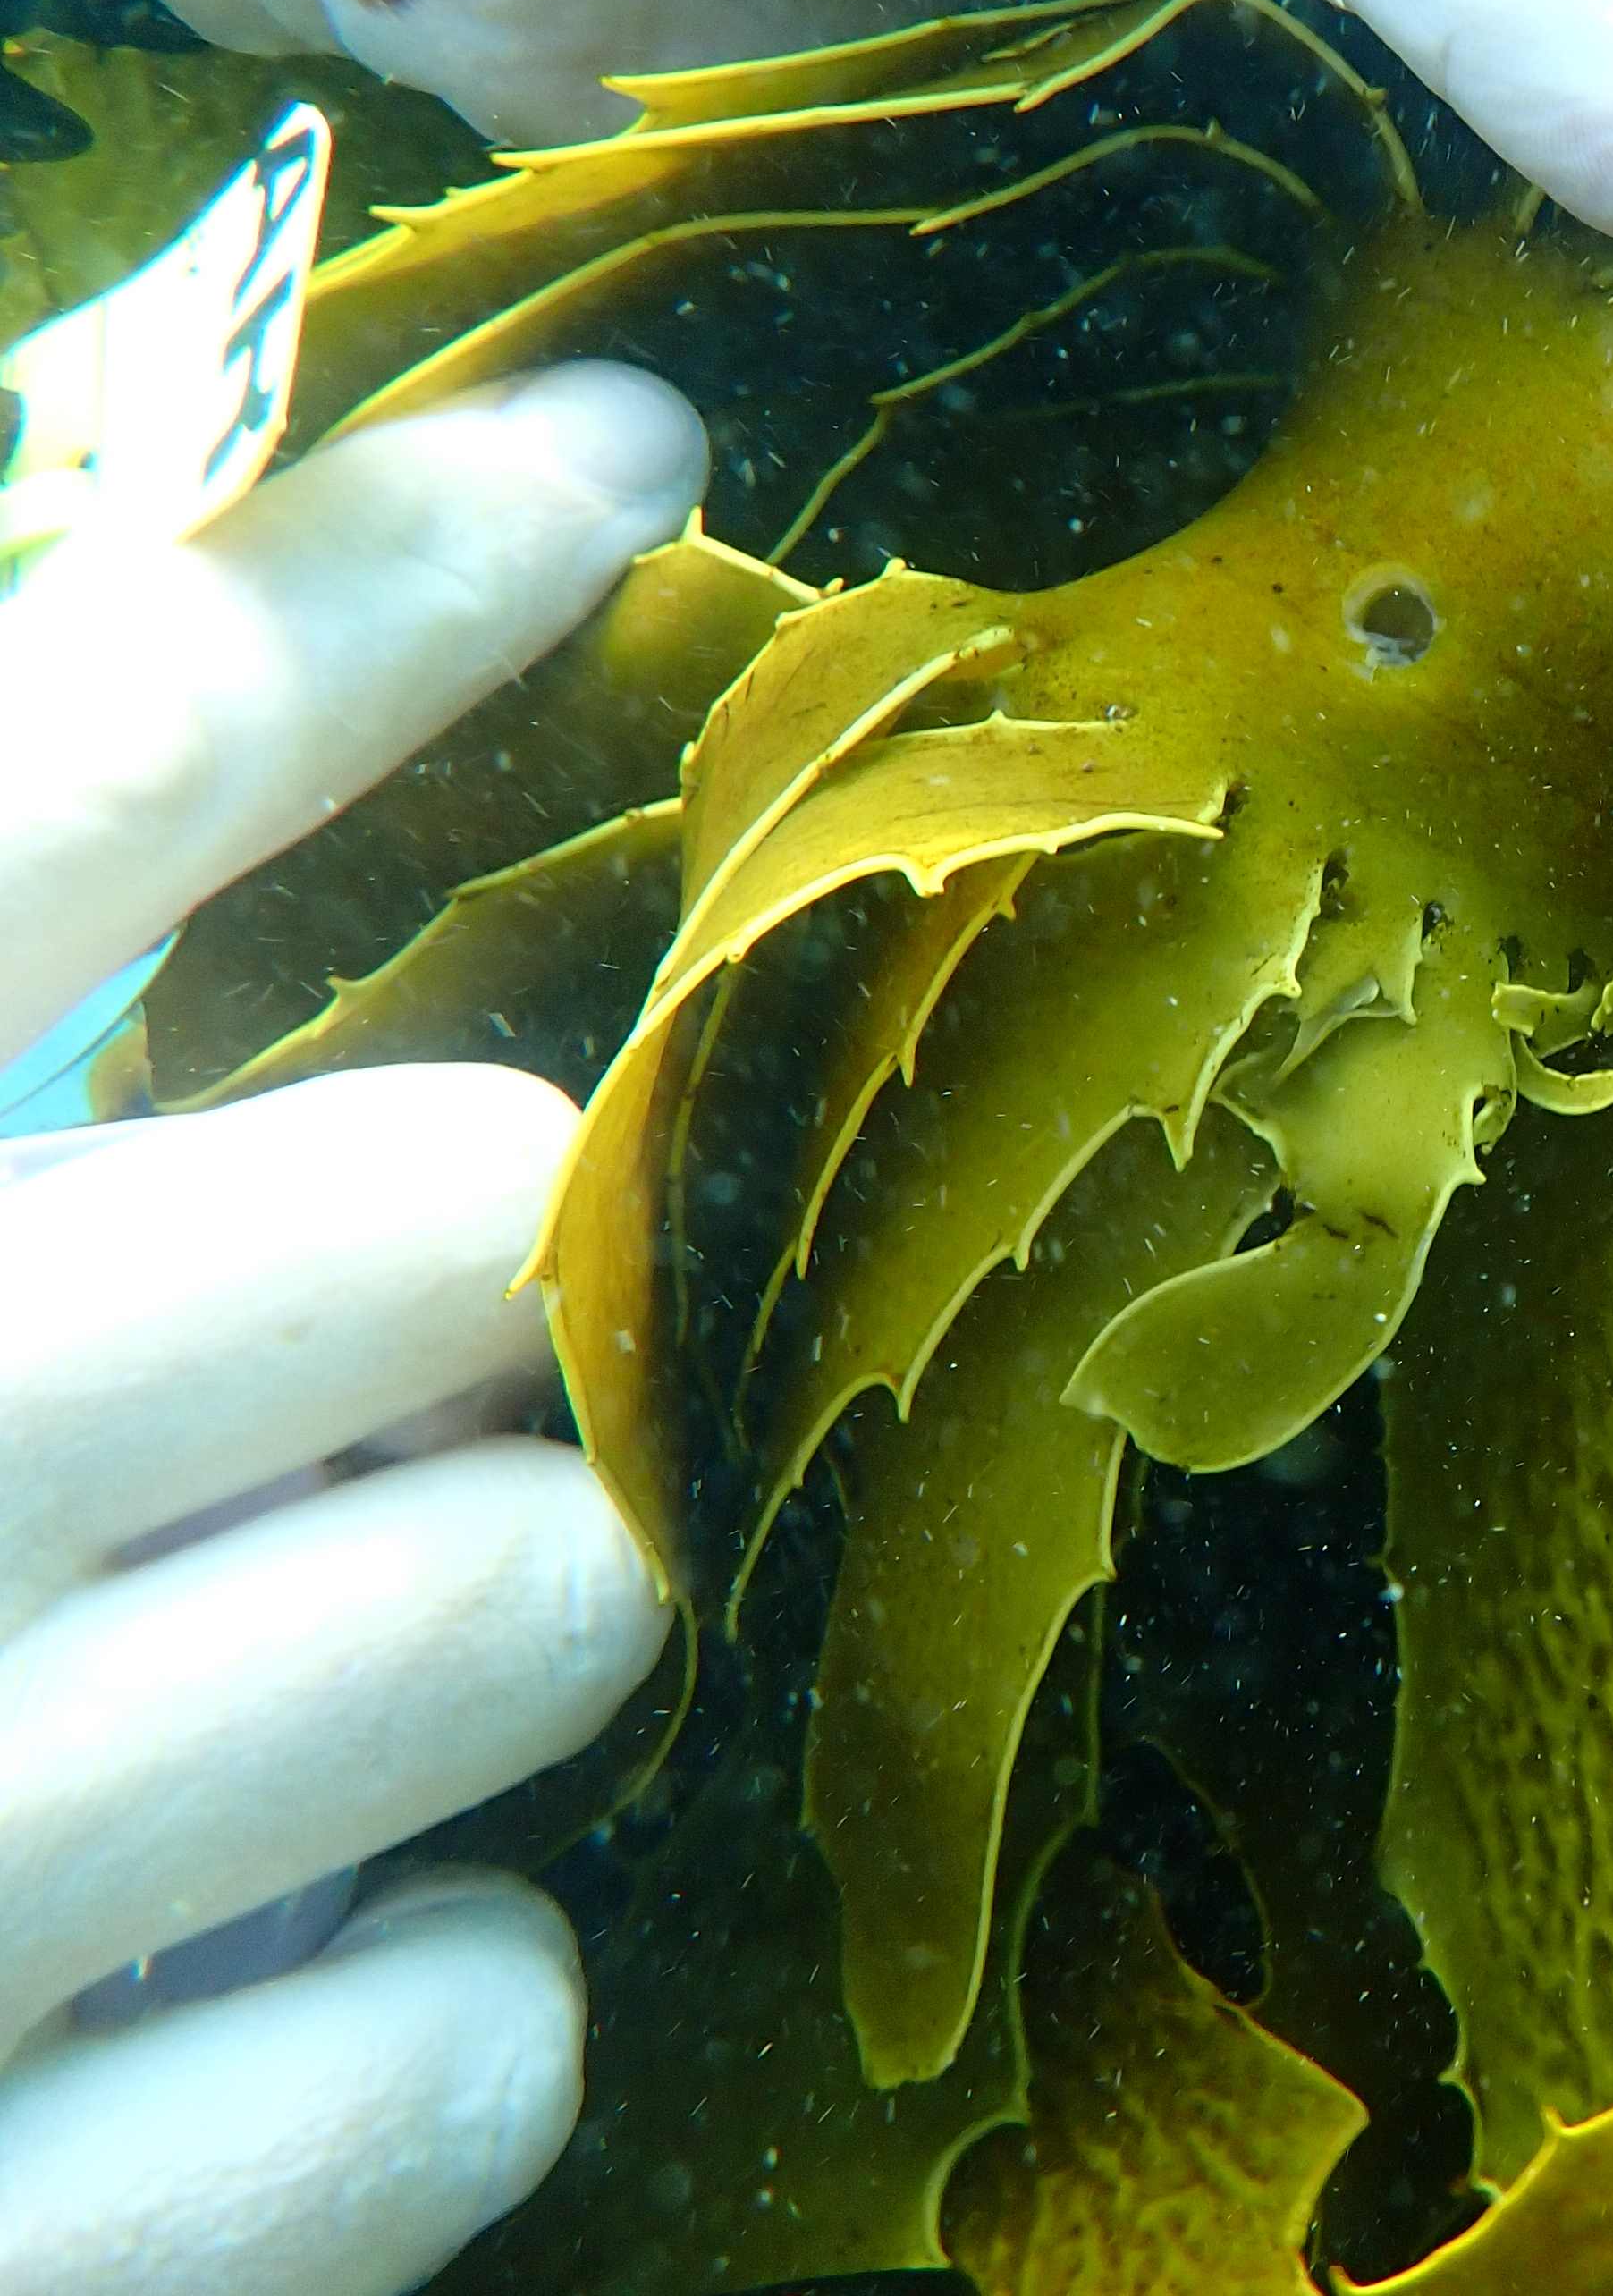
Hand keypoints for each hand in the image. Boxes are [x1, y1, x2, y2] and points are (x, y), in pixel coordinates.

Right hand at [0, 365, 695, 2295]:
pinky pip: (456, 2049)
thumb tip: (135, 697)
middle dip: (442, 1238)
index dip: (388, 569)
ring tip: (329, 1617)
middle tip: (365, 1284)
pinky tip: (288, 1989)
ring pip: (527, 1598)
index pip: (87, 745)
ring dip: (482, 1586)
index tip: (631, 457)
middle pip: (434, 1209)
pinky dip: (424, 2018)